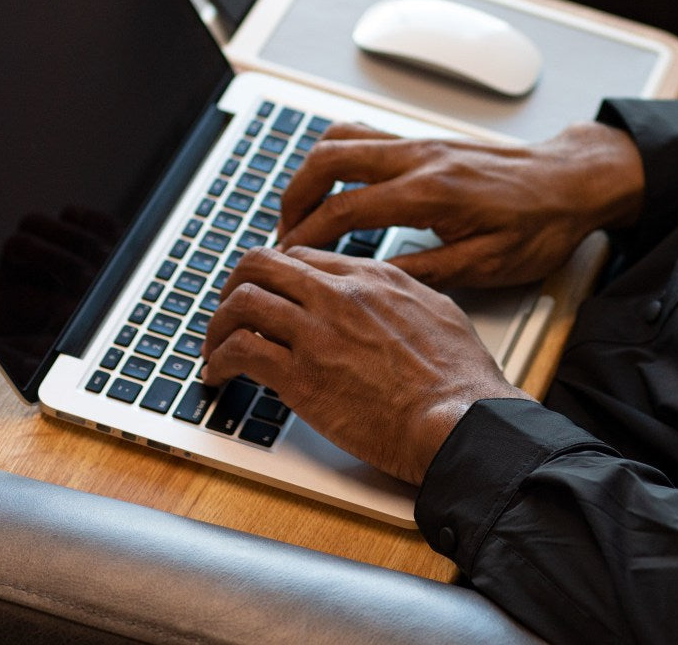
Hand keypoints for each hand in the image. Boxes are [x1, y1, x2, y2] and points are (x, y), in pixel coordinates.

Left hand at [202, 246, 526, 485]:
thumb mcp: (436, 309)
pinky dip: (219, 361)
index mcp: (371, 277)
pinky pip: (241, 352)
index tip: (268, 292)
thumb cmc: (459, 377)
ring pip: (242, 302)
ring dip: (218, 324)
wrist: (462, 421)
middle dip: (235, 284)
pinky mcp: (301, 377)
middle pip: (261, 264)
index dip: (276, 272)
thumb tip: (381, 292)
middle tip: (228, 308)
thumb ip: (399, 292)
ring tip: (215, 346)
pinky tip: (219, 376)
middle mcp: (338, 295)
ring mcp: (316, 333)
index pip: (301, 255)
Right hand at [277, 121, 644, 288]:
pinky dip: (336, 157)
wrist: (570, 182)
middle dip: (293, 196)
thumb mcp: (489, 264)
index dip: (308, 236)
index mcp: (431, 192)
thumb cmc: (539, 223)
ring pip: (341, 138)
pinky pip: (363, 135)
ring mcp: (419, 143)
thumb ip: (428, 271)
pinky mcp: (423, 141)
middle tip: (282, 232)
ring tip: (301, 209)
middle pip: (328, 160)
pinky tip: (336, 184)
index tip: (288, 258)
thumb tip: (376, 281)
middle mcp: (418, 158)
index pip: (346, 209)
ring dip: (310, 173)